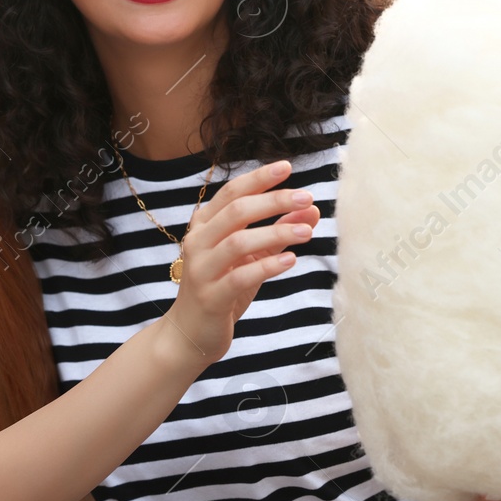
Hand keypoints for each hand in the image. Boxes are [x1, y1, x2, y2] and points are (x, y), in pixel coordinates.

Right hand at [159, 160, 319, 367]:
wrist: (190, 334)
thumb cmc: (222, 289)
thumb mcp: (252, 257)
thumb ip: (278, 231)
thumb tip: (310, 207)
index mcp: (204, 226)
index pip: (231, 193)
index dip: (259, 179)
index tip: (287, 167)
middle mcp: (198, 242)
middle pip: (237, 211)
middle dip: (274, 201)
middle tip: (306, 197)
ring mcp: (201, 270)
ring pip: (239, 242)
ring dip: (276, 232)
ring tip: (307, 231)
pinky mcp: (210, 297)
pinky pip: (240, 277)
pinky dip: (267, 266)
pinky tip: (290, 260)